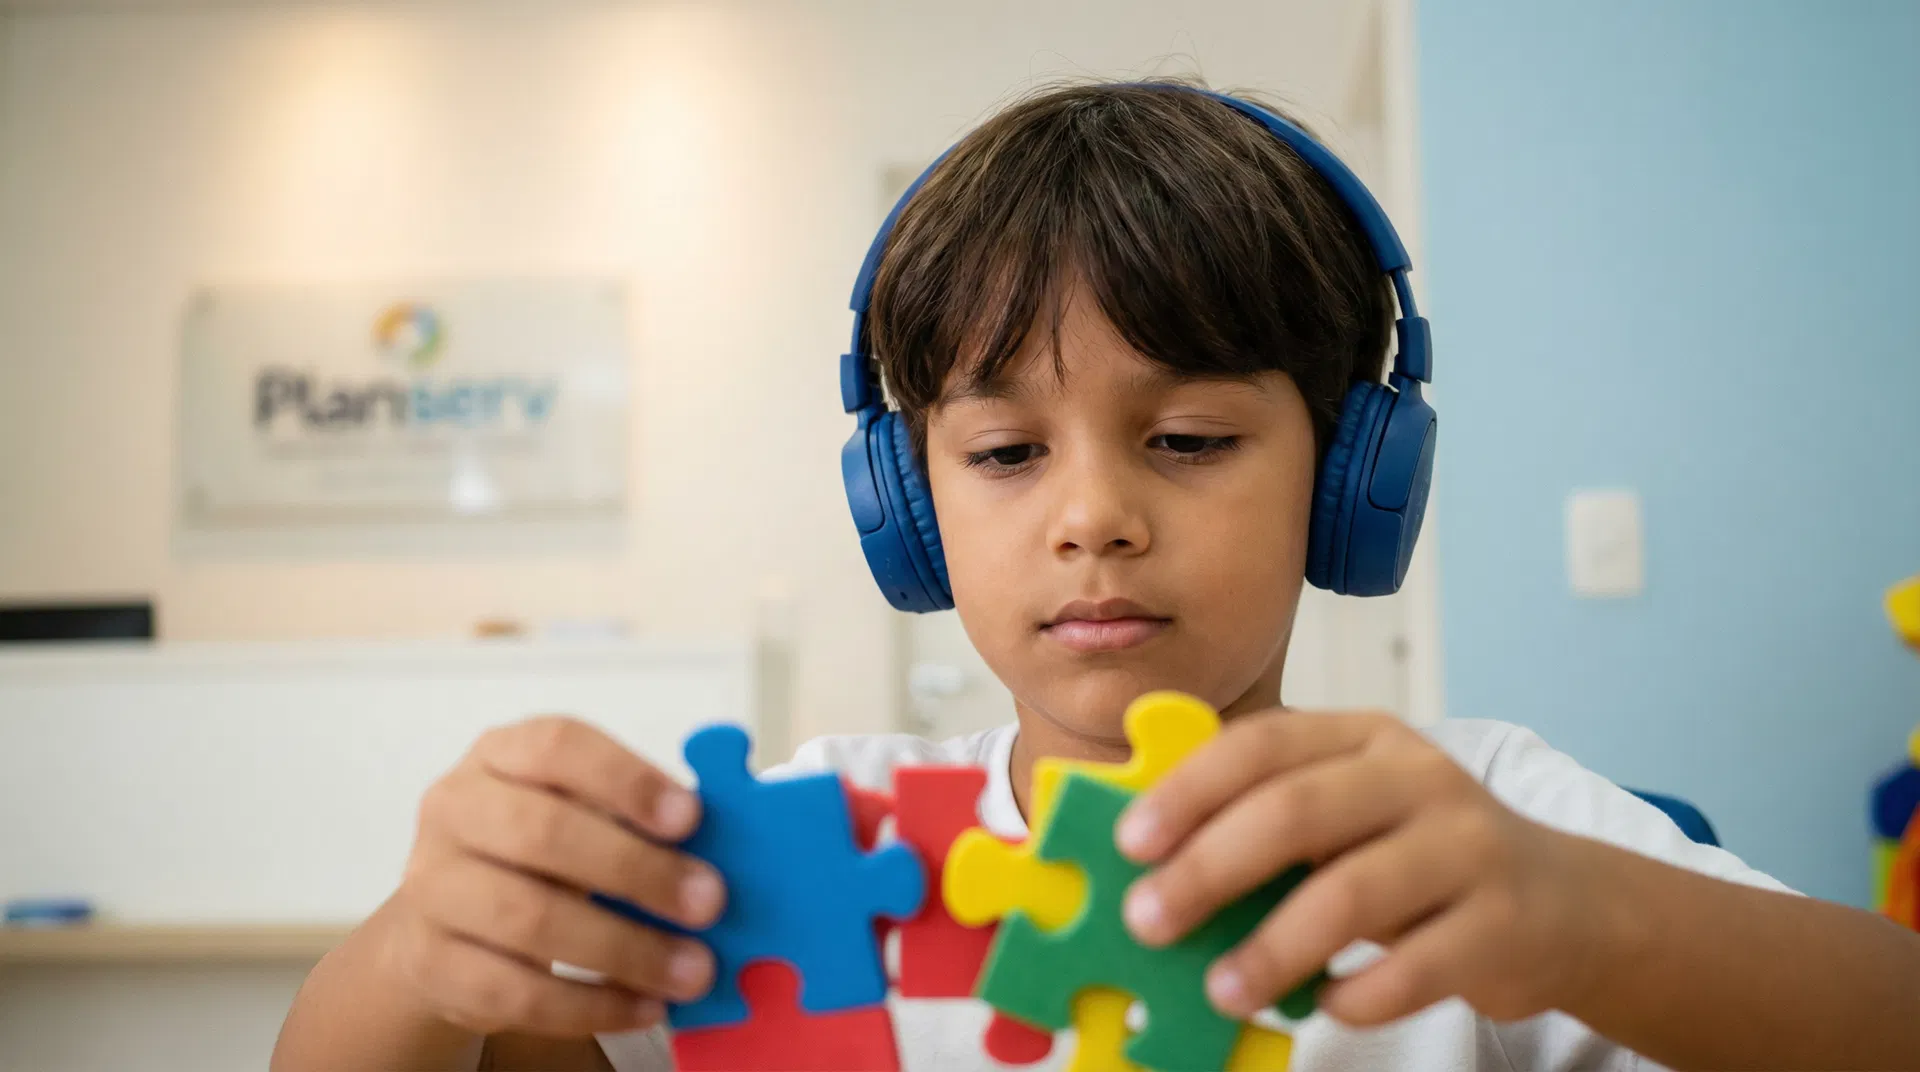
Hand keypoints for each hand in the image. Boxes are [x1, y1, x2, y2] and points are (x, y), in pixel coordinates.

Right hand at [381, 716, 724, 1037]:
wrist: (449, 918)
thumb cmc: (540, 853)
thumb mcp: (583, 812)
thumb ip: (638, 818)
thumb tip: (721, 846)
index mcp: (501, 754)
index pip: (557, 746)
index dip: (627, 779)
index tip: (692, 816)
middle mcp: (454, 810)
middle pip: (542, 833)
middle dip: (636, 870)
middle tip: (709, 902)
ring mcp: (431, 887)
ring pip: (526, 918)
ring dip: (623, 949)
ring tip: (690, 969)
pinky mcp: (429, 962)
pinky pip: (511, 991)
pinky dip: (588, 1005)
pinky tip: (643, 1005)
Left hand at [1113, 710, 1612, 1026]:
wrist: (1564, 904)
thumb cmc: (1418, 855)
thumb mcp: (1351, 811)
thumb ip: (1268, 813)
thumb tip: (1148, 852)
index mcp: (1365, 736)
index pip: (1265, 743)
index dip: (1191, 789)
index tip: (1132, 842)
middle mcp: (1419, 778)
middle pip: (1297, 812)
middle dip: (1209, 869)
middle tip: (1149, 921)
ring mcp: (1468, 847)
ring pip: (1351, 894)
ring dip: (1272, 949)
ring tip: (1221, 989)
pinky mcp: (1503, 924)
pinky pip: (1414, 967)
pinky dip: (1357, 994)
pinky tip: (1324, 1008)